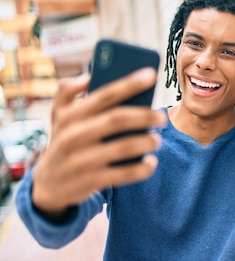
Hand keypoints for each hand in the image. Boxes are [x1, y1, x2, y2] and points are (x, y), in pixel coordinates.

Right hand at [31, 68, 165, 218]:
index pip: (104, 95)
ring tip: (157, 139)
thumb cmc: (64, 141)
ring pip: (123, 147)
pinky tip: (151, 162)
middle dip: (144, 116)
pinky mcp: (90, 181)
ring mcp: (81, 160)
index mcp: (70, 116)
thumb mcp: (58, 116)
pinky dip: (142, 168)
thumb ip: (67, 91)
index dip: (129, 84)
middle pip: (117, 119)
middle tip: (162, 117)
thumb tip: (88, 75)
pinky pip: (123, 174)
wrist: (47, 186)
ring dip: (146, 142)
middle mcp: (73, 136)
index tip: (151, 75)